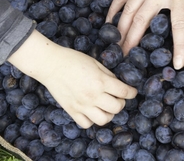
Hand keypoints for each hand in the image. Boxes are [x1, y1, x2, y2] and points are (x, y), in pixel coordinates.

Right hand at [8, 30, 136, 128]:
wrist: (51, 64)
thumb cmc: (73, 59)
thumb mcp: (95, 63)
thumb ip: (108, 75)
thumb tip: (117, 84)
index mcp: (101, 81)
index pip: (124, 92)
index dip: (132, 92)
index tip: (132, 92)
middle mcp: (93, 96)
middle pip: (117, 108)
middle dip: (121, 102)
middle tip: (118, 97)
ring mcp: (82, 105)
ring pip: (103, 120)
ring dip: (109, 114)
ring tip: (106, 106)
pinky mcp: (71, 111)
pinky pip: (86, 124)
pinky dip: (92, 120)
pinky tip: (92, 111)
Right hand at [106, 0, 183, 68]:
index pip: (178, 24)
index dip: (178, 46)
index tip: (177, 64)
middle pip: (142, 22)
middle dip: (133, 44)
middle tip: (127, 62)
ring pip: (128, 11)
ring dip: (120, 31)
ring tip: (115, 49)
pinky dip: (113, 9)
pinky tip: (108, 22)